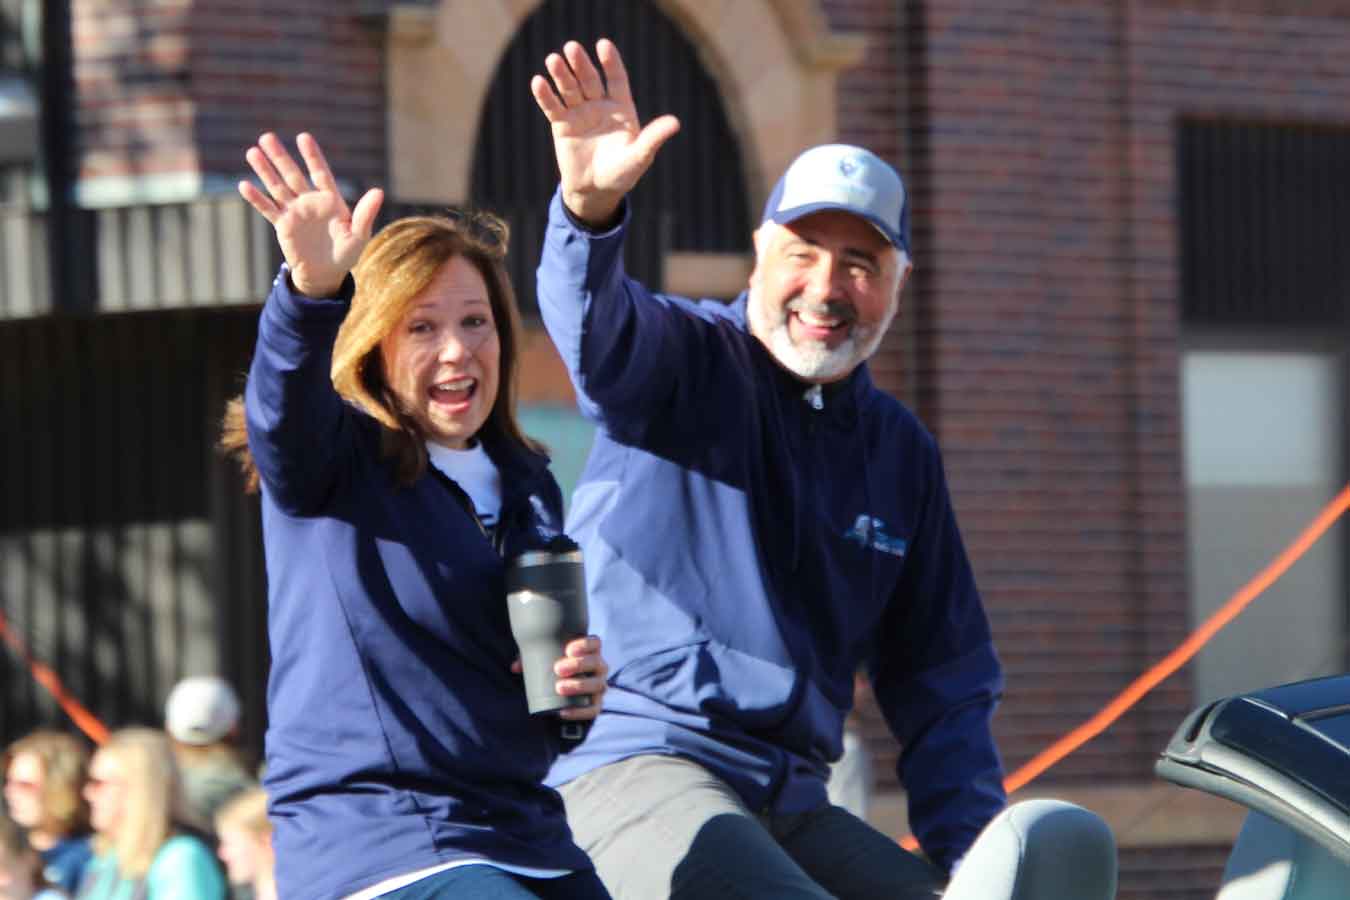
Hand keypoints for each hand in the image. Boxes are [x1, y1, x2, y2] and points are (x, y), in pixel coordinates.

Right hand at [237, 132, 383, 297]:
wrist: (326, 273)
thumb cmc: (346, 253)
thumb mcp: (359, 235)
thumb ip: (365, 213)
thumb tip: (379, 191)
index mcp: (330, 200)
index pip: (320, 173)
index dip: (312, 156)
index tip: (303, 137)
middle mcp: (310, 201)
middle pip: (293, 175)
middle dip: (280, 157)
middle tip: (267, 137)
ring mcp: (295, 211)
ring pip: (277, 187)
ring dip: (265, 171)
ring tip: (252, 152)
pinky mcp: (283, 225)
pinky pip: (268, 209)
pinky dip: (257, 199)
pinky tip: (243, 185)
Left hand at [513, 635, 608, 720]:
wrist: (564, 689)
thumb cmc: (554, 667)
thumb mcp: (544, 659)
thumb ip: (530, 658)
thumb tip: (515, 667)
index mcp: (590, 651)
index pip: (595, 643)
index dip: (585, 645)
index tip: (568, 649)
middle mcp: (599, 667)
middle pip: (596, 663)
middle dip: (578, 665)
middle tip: (557, 668)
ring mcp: (599, 686)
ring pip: (597, 685)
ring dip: (579, 685)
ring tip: (559, 687)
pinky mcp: (596, 704)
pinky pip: (593, 709)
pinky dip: (580, 712)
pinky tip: (564, 712)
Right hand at [530, 39, 679, 226]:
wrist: (595, 191)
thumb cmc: (622, 173)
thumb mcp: (639, 156)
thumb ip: (653, 138)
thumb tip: (675, 123)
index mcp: (621, 108)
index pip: (615, 78)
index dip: (610, 62)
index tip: (603, 45)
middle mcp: (600, 105)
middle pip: (589, 79)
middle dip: (581, 64)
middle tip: (571, 48)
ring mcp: (579, 113)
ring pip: (569, 89)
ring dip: (561, 74)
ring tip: (553, 60)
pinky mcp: (562, 124)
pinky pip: (553, 107)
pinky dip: (545, 95)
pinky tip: (538, 81)